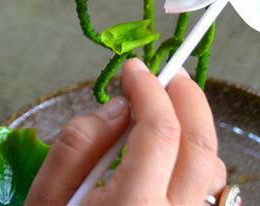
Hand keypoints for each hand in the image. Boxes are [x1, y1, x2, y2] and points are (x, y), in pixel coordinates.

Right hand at [26, 58, 226, 204]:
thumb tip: (121, 104)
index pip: (159, 128)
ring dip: (194, 129)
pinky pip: (210, 194)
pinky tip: (172, 156)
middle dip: (187, 95)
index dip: (150, 87)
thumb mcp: (46, 198)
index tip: (134, 67)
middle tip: (167, 72)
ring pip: (213, 168)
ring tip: (165, 113)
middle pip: (201, 142)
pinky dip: (197, 163)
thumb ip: (79, 143)